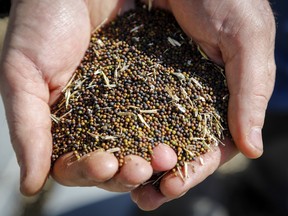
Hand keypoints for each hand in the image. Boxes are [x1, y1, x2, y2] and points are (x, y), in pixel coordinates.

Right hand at [0, 0, 177, 195]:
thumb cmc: (41, 23)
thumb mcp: (23, 75)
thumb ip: (27, 129)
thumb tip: (30, 185)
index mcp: (65, 125)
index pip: (75, 165)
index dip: (89, 171)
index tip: (105, 165)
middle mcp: (97, 121)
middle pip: (114, 164)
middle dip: (126, 172)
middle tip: (140, 168)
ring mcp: (126, 105)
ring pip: (141, 146)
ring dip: (153, 160)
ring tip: (164, 158)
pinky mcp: (150, 87)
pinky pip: (163, 116)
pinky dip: (171, 131)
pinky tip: (181, 139)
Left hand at [131, 0, 275, 209]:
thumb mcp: (245, 40)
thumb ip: (250, 91)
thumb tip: (253, 148)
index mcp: (224, 98)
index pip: (214, 146)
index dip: (196, 169)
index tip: (173, 186)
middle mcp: (195, 100)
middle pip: (181, 148)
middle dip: (164, 174)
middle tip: (143, 197)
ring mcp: (167, 90)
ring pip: (156, 134)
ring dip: (141, 160)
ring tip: (124, 183)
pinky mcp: (142, 77)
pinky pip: (132, 109)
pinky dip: (123, 131)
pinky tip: (110, 147)